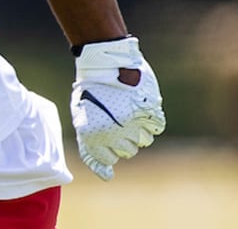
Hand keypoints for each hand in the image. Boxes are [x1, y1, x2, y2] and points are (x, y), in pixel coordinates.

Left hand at [70, 36, 165, 179]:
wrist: (104, 62)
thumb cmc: (90, 90)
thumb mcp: (82, 118)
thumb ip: (90, 147)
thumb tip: (107, 175)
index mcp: (93, 136)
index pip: (107, 159)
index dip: (105, 147)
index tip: (104, 133)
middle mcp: (114, 134)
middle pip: (127, 152)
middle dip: (120, 138)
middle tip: (114, 117)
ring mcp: (134, 123)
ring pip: (143, 141)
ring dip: (137, 129)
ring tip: (126, 110)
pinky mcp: (150, 111)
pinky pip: (156, 127)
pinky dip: (150, 119)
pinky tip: (138, 106)